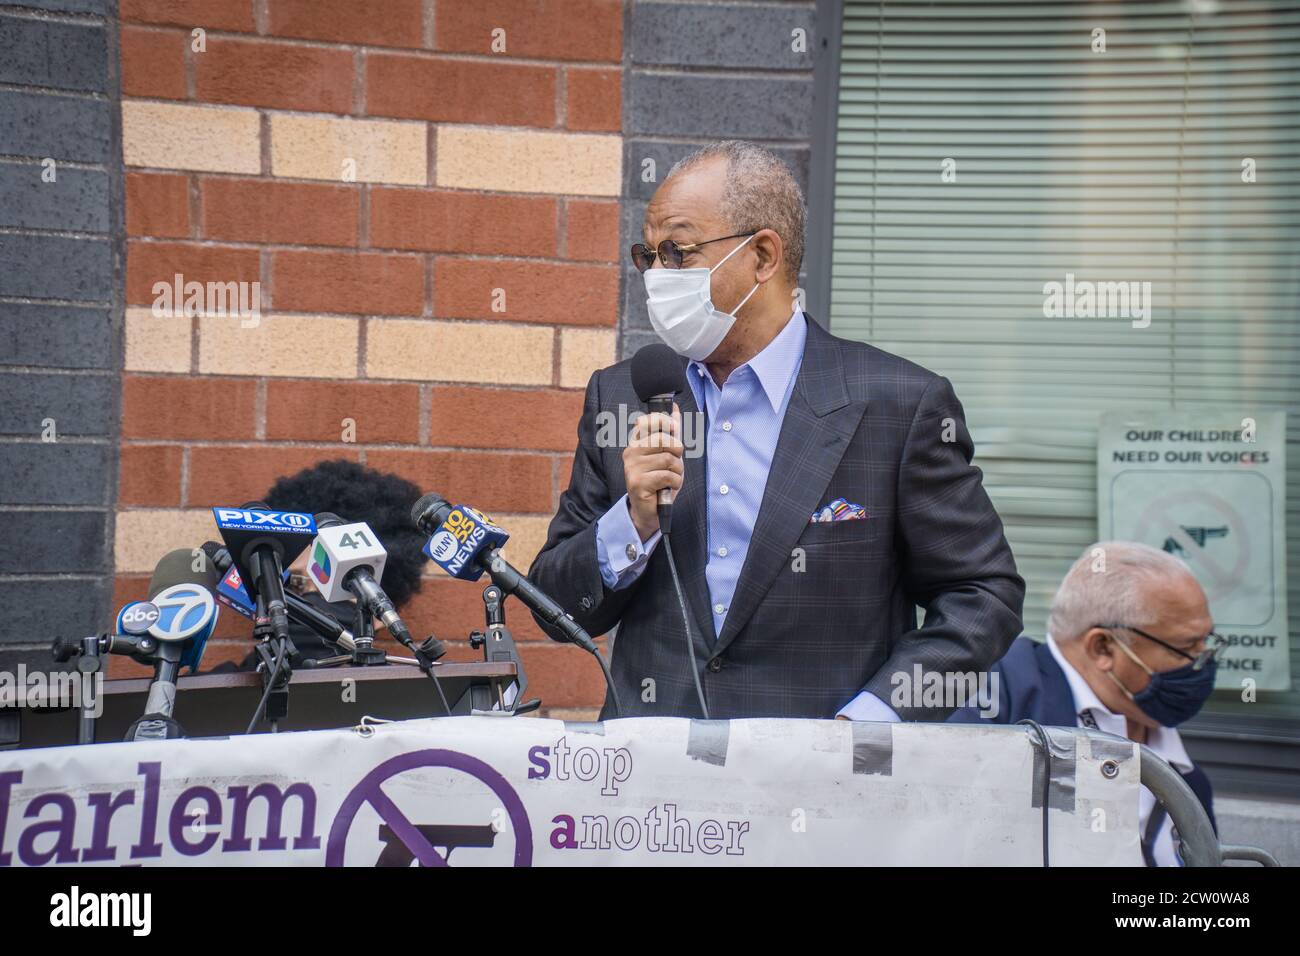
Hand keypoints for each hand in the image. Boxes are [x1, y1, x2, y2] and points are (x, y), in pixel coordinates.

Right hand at [622, 404, 683, 540]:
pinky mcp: (638, 483)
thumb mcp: (667, 454)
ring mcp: (632, 467)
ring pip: (668, 460)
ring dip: (677, 472)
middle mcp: (631, 452)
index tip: (674, 431)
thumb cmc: (659, 480)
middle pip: (663, 439)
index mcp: (636, 442)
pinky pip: (667, 476)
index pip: (647, 420)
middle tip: (674, 464)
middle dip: (677, 452)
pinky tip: (668, 488)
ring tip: (670, 478)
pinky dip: (675, 483)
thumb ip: (671, 432)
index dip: (665, 422)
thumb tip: (675, 409)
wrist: (649, 509)